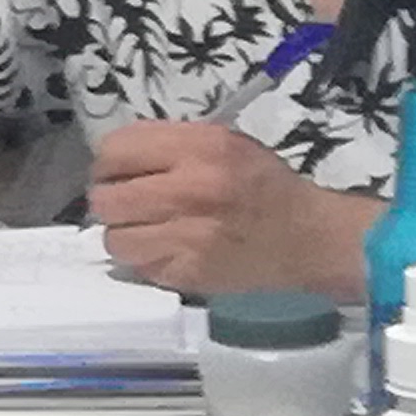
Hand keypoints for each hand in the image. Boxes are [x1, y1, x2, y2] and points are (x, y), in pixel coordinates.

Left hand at [85, 122, 359, 297]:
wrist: (309, 237)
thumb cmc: (264, 186)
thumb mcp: (224, 143)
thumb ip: (168, 143)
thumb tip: (113, 158)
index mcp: (199, 148)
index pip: (114, 151)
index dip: (109, 164)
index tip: (118, 172)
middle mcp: (190, 189)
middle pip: (106, 199)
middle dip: (111, 202)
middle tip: (129, 205)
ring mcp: (188, 236)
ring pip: (114, 239)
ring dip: (125, 235)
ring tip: (148, 230)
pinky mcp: (190, 273)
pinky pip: (139, 267)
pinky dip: (147, 260)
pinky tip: (169, 250)